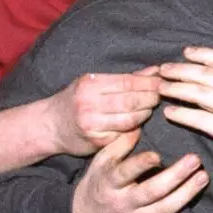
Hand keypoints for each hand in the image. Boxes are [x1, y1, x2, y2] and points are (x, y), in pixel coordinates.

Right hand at [44, 68, 161, 155]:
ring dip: (145, 114)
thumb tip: (155, 70)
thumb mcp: (94, 83)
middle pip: (131, 100)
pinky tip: (138, 123)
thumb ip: (126, 78)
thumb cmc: (76, 100)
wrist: (50, 126)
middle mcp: (89, 103)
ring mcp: (92, 124)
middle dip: (151, 98)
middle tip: (160, 96)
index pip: (127, 81)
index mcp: (90, 84)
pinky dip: (134, 128)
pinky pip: (123, 134)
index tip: (162, 82)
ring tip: (149, 109)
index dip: (148, 83)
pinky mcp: (96, 141)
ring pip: (130, 119)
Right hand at [70, 129, 207, 212]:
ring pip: (163, 210)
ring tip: (203, 177)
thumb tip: (138, 126)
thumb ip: (118, 145)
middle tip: (195, 160)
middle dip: (176, 176)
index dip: (141, 165)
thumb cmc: (96, 186)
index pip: (125, 173)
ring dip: (186, 195)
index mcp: (110, 183)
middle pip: (152, 191)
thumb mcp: (100, 163)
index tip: (157, 155)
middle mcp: (123, 203)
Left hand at [159, 47, 212, 178]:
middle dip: (180, 69)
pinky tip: (169, 112)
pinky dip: (181, 114)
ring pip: (197, 93)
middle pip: (205, 74)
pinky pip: (198, 119)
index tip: (186, 52)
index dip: (202, 53)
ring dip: (176, 89)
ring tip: (161, 88)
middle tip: (163, 69)